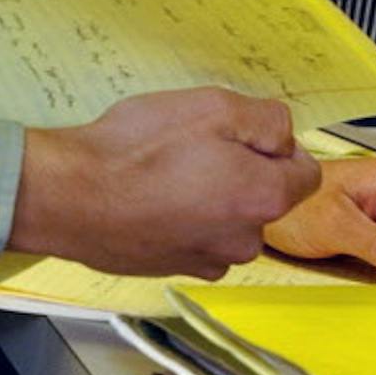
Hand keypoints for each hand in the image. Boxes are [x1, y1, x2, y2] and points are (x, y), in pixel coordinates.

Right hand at [8, 87, 319, 278]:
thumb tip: (282, 135)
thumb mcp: (212, 106)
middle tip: (191, 149)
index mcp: (265, 197)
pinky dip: (179, 220)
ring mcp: (207, 259)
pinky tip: (148, 200)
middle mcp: (244, 240)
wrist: (70, 197)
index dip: (274, 146)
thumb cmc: (136, 152)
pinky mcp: (172, 268)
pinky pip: (194, 238)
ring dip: (208, 198)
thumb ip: (266, 118)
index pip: (305, 171)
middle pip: (263, 198)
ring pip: (227, 220)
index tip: (235, 134)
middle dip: (239, 172)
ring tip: (163, 174)